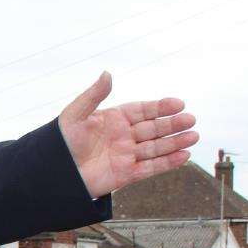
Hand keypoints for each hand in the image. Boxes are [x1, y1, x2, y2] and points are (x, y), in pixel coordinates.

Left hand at [57, 72, 197, 198]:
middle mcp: (122, 136)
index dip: (160, 107)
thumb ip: (93, 95)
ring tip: (193, 136)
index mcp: (112, 120)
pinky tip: (184, 155)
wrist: (53, 172)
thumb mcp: (75, 115)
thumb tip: (107, 73)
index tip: (178, 104)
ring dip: (175, 142)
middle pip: (153, 128)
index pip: (142, 111)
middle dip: (172, 124)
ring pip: (156, 148)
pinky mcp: (126, 174)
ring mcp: (125, 155)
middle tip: (190, 120)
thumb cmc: (59, 143)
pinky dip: (168, 162)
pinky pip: (151, 167)